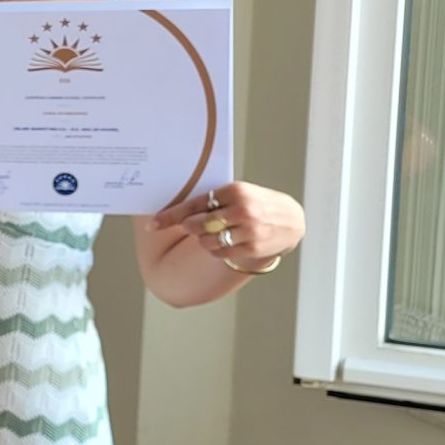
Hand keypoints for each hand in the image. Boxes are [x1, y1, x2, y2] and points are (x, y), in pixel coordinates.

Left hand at [149, 180, 304, 268]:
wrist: (292, 220)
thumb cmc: (256, 203)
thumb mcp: (238, 194)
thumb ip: (212, 200)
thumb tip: (177, 212)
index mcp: (235, 191)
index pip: (195, 204)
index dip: (171, 216)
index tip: (152, 224)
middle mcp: (242, 210)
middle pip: (197, 224)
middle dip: (190, 227)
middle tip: (192, 227)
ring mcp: (248, 230)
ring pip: (207, 241)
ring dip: (204, 240)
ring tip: (214, 233)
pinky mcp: (253, 248)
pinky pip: (219, 253)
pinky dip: (216, 250)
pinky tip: (225, 242)